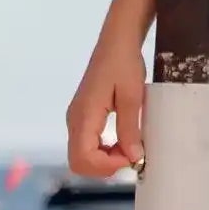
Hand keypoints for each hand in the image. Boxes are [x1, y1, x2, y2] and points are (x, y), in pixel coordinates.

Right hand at [66, 35, 146, 176]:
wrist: (117, 42)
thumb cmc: (125, 64)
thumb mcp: (132, 97)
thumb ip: (130, 129)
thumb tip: (134, 159)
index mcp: (84, 115)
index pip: (83, 157)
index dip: (107, 166)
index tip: (132, 158)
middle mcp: (74, 120)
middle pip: (78, 162)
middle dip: (105, 167)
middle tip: (131, 156)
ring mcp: (76, 118)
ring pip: (81, 155)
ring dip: (104, 160)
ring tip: (129, 148)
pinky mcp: (82, 116)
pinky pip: (86, 144)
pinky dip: (102, 151)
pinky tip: (121, 142)